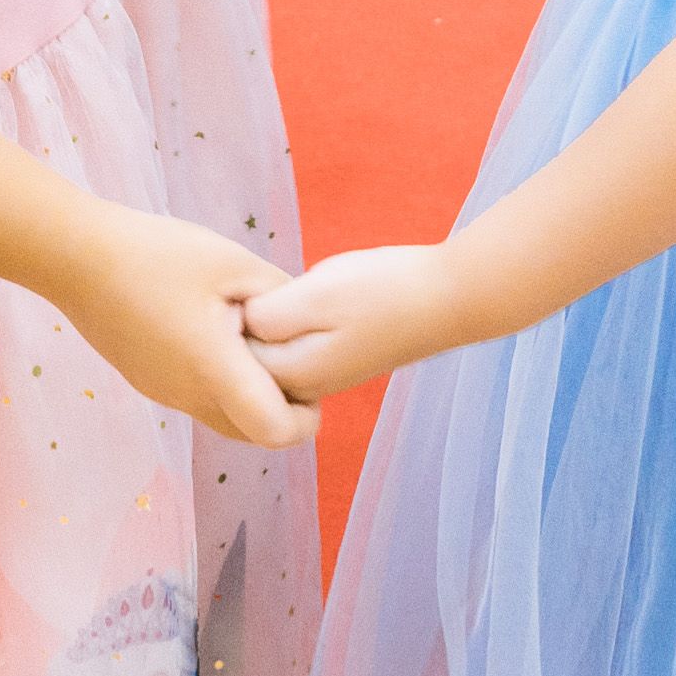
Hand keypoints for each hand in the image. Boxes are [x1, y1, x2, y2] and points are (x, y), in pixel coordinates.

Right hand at [53, 207, 317, 450]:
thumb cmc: (158, 254)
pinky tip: (211, 330)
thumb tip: (304, 322)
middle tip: (286, 356)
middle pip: (253, 435)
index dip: (305, 418)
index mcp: (215, 370)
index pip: (275, 431)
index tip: (309, 381)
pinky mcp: (148, 382)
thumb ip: (280, 296)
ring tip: (248, 337)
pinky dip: (219, 382)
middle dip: (281, 408)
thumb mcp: (234, 262)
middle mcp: (189, 396)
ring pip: (224, 418)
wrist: (77, 258)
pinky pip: (197, 399)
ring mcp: (164, 393)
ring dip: (248, 393)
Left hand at [242, 244, 473, 404]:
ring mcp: (321, 378)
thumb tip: (238, 325)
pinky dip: (286, 326)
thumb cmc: (383, 290)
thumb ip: (268, 316)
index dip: (225, 317)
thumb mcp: (316, 294)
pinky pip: (290, 349)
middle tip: (257, 286)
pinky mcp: (336, 362)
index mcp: (293, 375)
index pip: (228, 357)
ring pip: (268, 354)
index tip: (240, 286)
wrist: (449, 298)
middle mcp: (303, 389)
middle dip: (240, 326)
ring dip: (265, 324)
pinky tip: (301, 298)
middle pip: (244, 362)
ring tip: (280, 289)